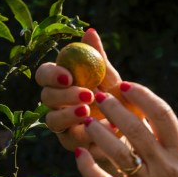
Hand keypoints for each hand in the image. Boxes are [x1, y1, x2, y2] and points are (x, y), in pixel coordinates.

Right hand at [36, 28, 122, 160]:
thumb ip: (99, 58)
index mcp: (62, 83)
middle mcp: (57, 103)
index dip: (51, 74)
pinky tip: (106, 129)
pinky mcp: (71, 144)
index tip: (68, 76)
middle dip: (63, 95)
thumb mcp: (111, 79)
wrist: (133, 130)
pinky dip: (88, 134)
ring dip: (69, 115)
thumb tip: (90, 32)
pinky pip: (71, 140)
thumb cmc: (119, 99)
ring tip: (90, 113)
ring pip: (52, 120)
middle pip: (46, 97)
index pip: (44, 75)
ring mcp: (62, 125)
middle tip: (86, 95)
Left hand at [75, 81, 177, 176]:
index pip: (162, 114)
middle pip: (135, 128)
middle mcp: (166, 168)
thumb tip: (139, 110)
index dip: (141, 95)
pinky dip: (87, 165)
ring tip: (87, 121)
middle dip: (113, 108)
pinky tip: (80, 153)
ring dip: (98, 132)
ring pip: (116, 150)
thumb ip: (166, 142)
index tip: (125, 86)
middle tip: (99, 97)